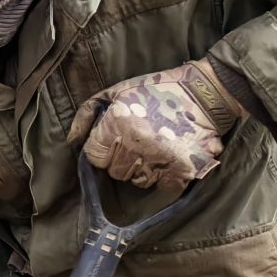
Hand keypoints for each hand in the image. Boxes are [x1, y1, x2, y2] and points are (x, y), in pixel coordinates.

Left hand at [68, 58, 243, 192]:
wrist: (204, 92)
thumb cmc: (156, 90)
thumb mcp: (117, 91)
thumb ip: (88, 114)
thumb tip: (72, 141)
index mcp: (117, 123)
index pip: (94, 157)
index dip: (102, 152)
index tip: (114, 144)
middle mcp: (136, 142)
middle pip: (115, 172)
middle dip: (123, 160)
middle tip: (139, 143)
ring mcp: (160, 157)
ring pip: (137, 181)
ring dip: (143, 169)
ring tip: (156, 148)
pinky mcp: (182, 169)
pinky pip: (162, 186)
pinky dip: (165, 176)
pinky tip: (169, 158)